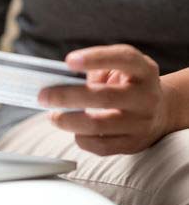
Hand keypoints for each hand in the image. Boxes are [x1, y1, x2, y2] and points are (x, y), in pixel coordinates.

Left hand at [38, 44, 173, 155]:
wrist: (160, 112)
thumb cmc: (127, 86)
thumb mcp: (120, 69)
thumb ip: (95, 70)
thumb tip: (58, 83)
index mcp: (143, 71)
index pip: (123, 58)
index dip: (95, 58)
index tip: (68, 61)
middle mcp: (146, 97)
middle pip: (104, 97)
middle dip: (67, 97)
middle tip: (43, 97)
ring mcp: (141, 123)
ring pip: (98, 125)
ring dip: (67, 121)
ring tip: (53, 116)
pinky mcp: (132, 144)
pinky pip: (100, 146)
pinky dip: (80, 138)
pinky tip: (73, 130)